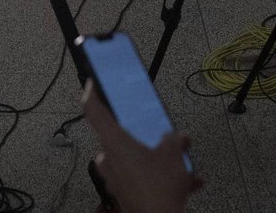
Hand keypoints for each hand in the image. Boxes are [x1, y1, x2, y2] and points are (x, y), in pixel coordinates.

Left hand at [81, 81, 200, 212]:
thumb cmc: (158, 188)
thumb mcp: (173, 153)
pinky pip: (141, 177)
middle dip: (142, 134)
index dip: (91, 94)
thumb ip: (174, 139)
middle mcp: (109, 159)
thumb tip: (177, 138)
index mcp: (115, 142)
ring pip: (133, 158)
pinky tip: (185, 180)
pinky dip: (159, 176)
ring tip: (180, 161)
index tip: (90, 84)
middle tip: (157, 131)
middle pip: (119, 137)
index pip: (94, 112)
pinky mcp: (123, 192)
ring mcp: (115, 177)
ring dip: (154, 157)